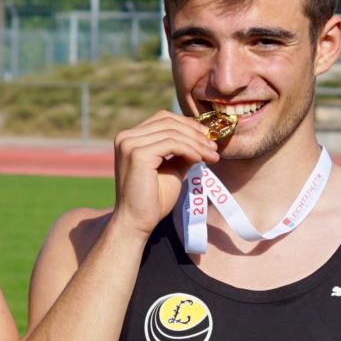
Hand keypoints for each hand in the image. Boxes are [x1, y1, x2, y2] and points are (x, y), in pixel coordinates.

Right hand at [109, 112, 224, 238]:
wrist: (137, 222)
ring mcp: (129, 144)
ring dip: (197, 143)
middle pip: (168, 121)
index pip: (163, 118)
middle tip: (214, 147)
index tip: (208, 138)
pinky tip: (199, 160)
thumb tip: (202, 139)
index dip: (188, 124)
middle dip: (195, 133)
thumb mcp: (171, 169)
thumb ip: (182, 152)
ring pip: (172, 132)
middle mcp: (126, 137)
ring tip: (212, 156)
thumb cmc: (153, 200)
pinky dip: (189, 150)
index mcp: (130, 138)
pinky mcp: (137, 154)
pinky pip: (172, 144)